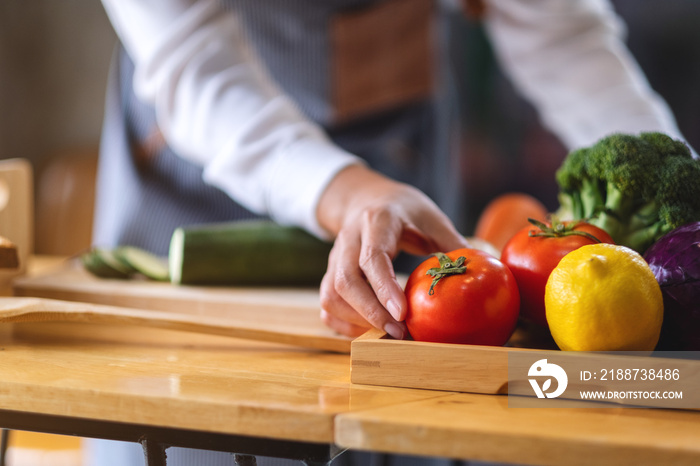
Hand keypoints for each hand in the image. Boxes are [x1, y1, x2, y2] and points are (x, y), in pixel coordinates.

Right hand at [316, 165, 467, 338]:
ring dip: (355, 320)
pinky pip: (327, 303)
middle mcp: (349, 239)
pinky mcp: (330, 273)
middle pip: (345, 280)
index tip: (402, 313)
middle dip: (370, 312)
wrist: (365, 198)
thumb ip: (451, 242)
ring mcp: (334, 257)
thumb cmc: (403, 210)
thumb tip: (482, 268)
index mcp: (377, 221)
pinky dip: (342, 322)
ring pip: (331, 294)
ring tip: (385, 334)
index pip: (372, 257)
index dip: (384, 287)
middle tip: (398, 334)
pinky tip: (366, 330)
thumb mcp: (430, 216)